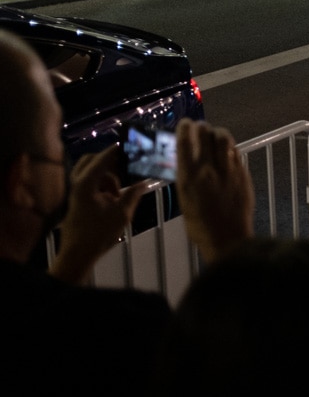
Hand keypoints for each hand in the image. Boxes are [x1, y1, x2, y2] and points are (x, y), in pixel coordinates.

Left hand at [53, 146, 151, 282]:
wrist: (77, 254)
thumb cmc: (99, 233)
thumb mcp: (122, 213)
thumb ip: (133, 194)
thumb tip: (145, 181)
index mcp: (86, 184)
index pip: (102, 159)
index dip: (116, 150)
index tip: (129, 142)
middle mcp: (77, 184)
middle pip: (91, 161)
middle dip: (108, 161)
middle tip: (125, 165)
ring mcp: (75, 192)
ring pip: (91, 173)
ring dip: (107, 176)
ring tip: (120, 192)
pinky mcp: (77, 200)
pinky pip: (90, 184)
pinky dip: (102, 186)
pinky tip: (113, 199)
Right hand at [175, 119, 253, 263]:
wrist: (228, 238)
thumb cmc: (200, 225)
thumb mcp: (184, 199)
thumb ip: (186, 177)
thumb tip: (188, 159)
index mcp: (189, 177)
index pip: (185, 142)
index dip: (185, 128)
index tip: (185, 123)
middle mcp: (208, 169)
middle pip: (205, 134)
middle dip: (202, 127)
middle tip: (200, 127)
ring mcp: (228, 170)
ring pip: (224, 138)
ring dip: (217, 132)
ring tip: (215, 135)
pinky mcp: (243, 174)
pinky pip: (235, 152)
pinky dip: (229, 147)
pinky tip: (226, 150)